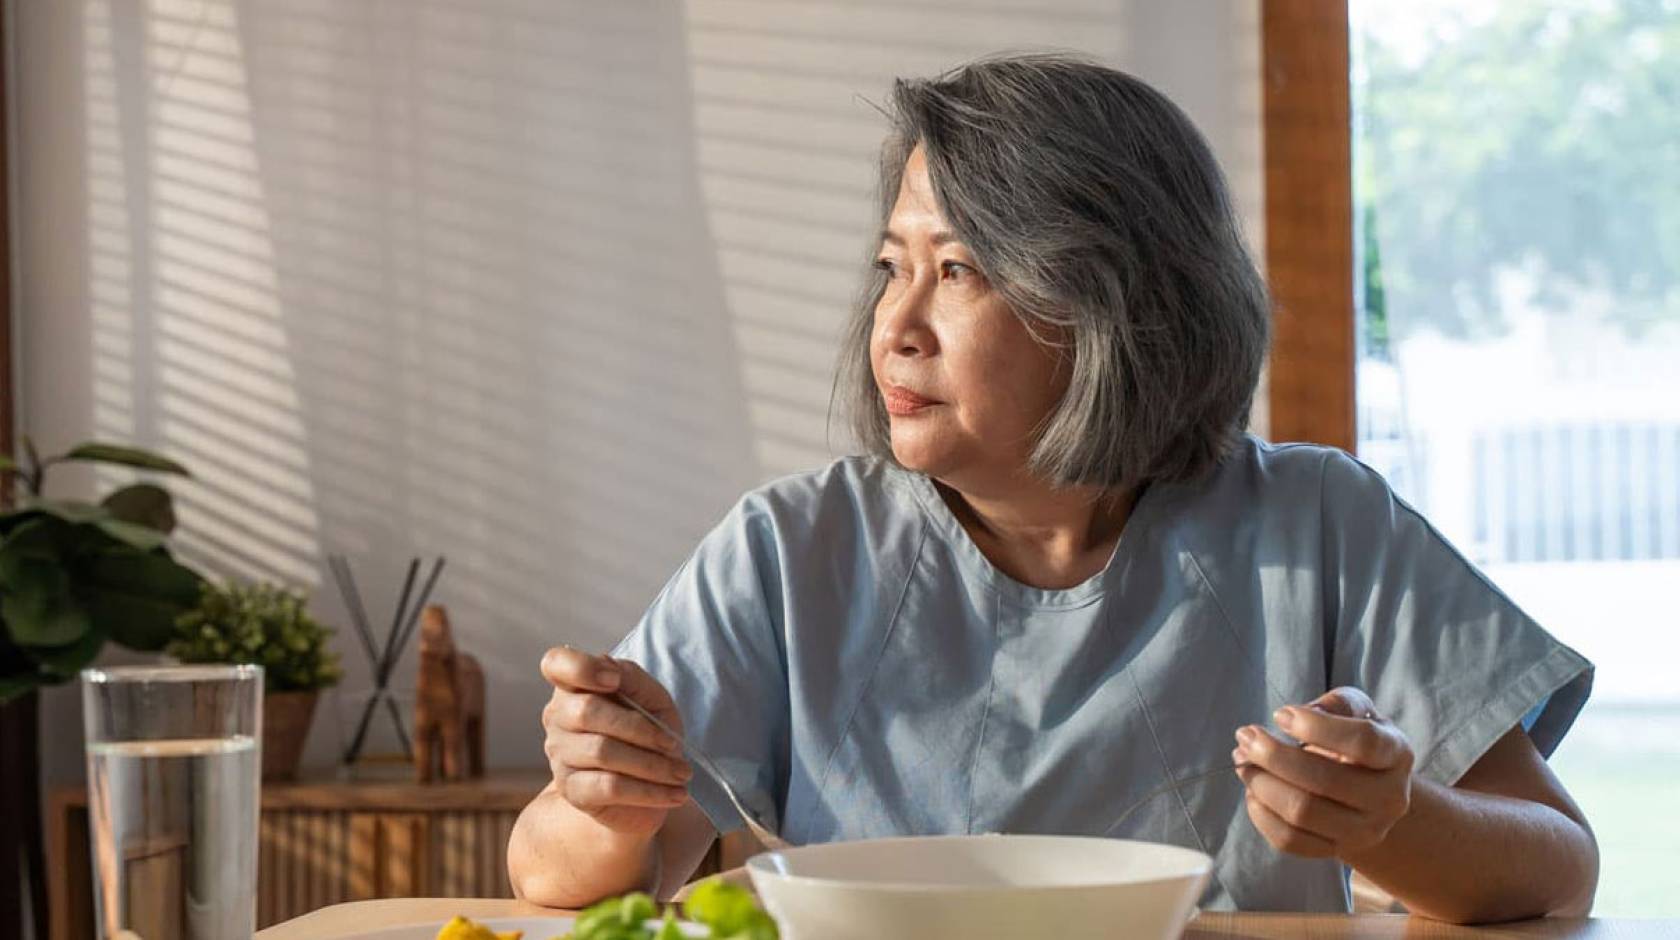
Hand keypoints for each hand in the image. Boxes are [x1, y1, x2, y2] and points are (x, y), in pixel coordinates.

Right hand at [540, 646, 692, 836]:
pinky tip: (674, 794)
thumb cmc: (646, 734)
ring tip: (681, 773)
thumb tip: (612, 670)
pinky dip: (649, 790)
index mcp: (574, 686)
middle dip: (641, 728)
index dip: (581, 668)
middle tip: (673, 745)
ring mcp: (560, 755)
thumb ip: (632, 679)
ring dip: (652, 764)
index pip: (556, 664)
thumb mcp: (651, 699)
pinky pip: (609, 787)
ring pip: (602, 751)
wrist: (645, 786)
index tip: (614, 680)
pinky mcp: (572, 790)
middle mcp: (558, 717)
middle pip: (587, 711)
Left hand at [1232, 686, 1413, 859]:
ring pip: (1302, 812)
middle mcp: (1389, 798)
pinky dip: (1261, 814)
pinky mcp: (1337, 850)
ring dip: (1261, 783)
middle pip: (1325, 780)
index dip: (1315, 726)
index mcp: (1396, 754)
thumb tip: (1298, 715)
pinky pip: (1289, 840)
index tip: (1279, 714)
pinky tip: (1253, 791)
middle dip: (1273, 755)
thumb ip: (1336, 704)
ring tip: (1243, 759)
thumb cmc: (1355, 743)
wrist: (1370, 794)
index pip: (1363, 742)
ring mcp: (1365, 830)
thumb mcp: (1356, 712)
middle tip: (1245, 736)